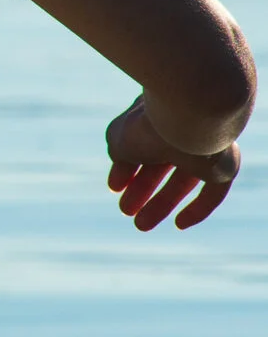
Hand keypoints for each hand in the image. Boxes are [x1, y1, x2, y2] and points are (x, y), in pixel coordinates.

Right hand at [107, 96, 239, 230]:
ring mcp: (204, 145)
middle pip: (161, 165)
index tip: (114, 188)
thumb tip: (121, 171)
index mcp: (155, 115)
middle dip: (142, 190)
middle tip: (125, 210)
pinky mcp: (223, 164)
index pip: (140, 145)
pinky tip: (179, 224)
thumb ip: (119, 152)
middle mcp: (181, 128)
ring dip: (162, 203)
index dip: (126, 169)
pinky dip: (197, 209)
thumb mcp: (119, 137)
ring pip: (183, 180)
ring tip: (141, 224)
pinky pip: (212, 192)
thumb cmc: (148, 122)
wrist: (187, 112)